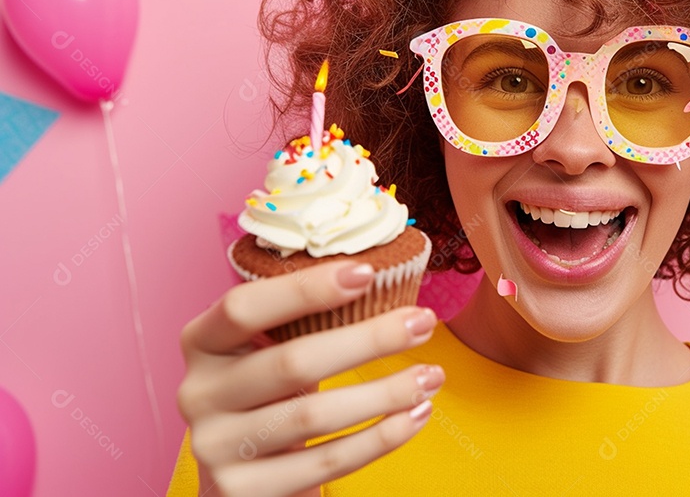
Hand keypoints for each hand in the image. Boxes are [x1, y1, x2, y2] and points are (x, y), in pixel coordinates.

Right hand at [176, 261, 441, 496]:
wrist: (243, 480)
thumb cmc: (270, 398)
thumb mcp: (269, 352)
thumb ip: (303, 320)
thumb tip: (378, 276)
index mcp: (200, 342)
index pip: (244, 307)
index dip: (305, 289)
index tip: (368, 273)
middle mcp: (197, 394)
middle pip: (291, 362)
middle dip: (368, 340)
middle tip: (424, 322)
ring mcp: (215, 448)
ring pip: (314, 417)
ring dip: (385, 393)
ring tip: (432, 376)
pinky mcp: (243, 492)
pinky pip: (325, 463)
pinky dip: (380, 438)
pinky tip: (415, 416)